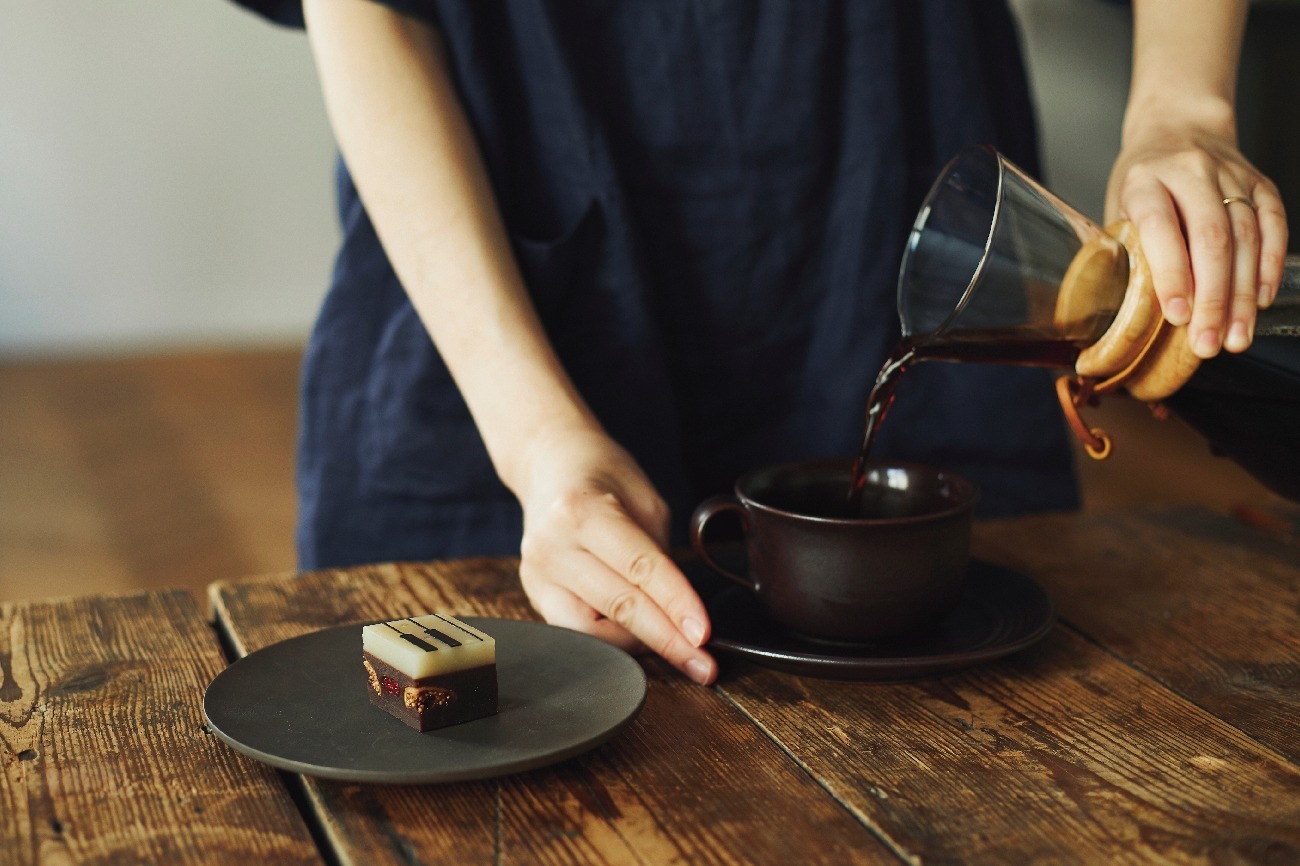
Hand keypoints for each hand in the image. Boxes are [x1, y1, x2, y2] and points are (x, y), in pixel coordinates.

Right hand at [513, 425, 716, 684]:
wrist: (550, 465)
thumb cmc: (604, 477)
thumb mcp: (646, 501)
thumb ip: (659, 555)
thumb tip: (679, 613)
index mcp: (582, 511)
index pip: (639, 568)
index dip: (676, 604)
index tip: (704, 634)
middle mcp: (552, 545)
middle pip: (619, 606)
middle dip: (667, 640)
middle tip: (703, 664)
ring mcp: (537, 574)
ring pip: (593, 631)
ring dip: (639, 645)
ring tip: (674, 647)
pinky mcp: (533, 594)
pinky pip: (575, 632)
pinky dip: (611, 639)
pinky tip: (637, 637)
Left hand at [1105, 121, 1287, 357]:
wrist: (1178, 126)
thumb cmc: (1142, 180)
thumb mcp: (1118, 207)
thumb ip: (1125, 250)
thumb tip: (1127, 312)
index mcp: (1145, 180)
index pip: (1161, 228)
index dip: (1169, 275)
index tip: (1176, 317)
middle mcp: (1190, 172)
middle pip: (1211, 238)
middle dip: (1212, 298)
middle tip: (1208, 343)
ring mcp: (1230, 174)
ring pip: (1246, 237)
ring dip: (1242, 295)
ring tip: (1235, 336)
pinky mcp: (1259, 181)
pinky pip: (1273, 224)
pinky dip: (1269, 265)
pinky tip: (1261, 299)